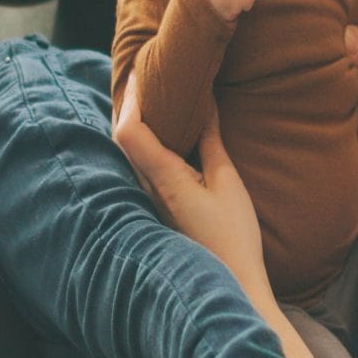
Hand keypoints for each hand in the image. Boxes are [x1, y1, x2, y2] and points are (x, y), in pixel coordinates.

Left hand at [113, 85, 271, 292]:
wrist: (230, 286)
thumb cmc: (234, 236)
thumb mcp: (227, 181)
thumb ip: (211, 142)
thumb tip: (204, 106)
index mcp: (162, 178)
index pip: (129, 130)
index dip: (130, 98)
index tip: (139, 72)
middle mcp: (147, 189)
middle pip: (123, 139)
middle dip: (130, 105)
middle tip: (144, 77)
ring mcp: (150, 203)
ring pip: (131, 155)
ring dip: (137, 125)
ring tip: (154, 100)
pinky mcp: (158, 211)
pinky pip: (143, 169)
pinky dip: (147, 145)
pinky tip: (165, 138)